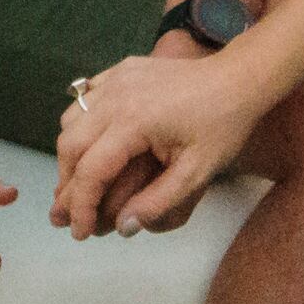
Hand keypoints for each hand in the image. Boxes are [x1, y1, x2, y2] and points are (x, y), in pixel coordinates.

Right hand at [51, 47, 265, 237]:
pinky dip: (80, 124)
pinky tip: (92, 144)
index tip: (81, 233)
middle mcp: (115, 97)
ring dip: (71, 154)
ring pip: (70, 120)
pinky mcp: (120, 70)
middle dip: (66, 184)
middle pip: (69, 146)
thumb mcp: (197, 172)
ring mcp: (115, 79)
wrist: (237, 79)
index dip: (81, 207)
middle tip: (70, 214)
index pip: (90, 171)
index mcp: (133, 122)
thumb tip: (122, 228)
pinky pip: (84, 98)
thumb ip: (157, 203)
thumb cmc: (222, 126)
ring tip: (80, 183)